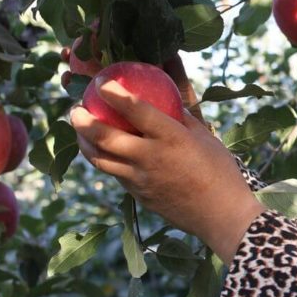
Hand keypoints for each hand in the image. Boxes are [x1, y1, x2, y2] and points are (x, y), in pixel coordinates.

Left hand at [69, 80, 265, 262]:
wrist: (222, 215)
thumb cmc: (220, 171)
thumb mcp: (205, 137)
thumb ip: (182, 116)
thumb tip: (165, 96)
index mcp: (171, 138)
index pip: (136, 110)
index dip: (114, 93)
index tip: (101, 82)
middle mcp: (151, 157)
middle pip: (104, 137)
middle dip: (83, 120)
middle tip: (75, 109)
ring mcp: (141, 180)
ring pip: (100, 159)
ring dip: (84, 142)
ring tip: (80, 130)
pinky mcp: (138, 196)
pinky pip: (114, 174)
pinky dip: (103, 160)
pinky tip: (103, 152)